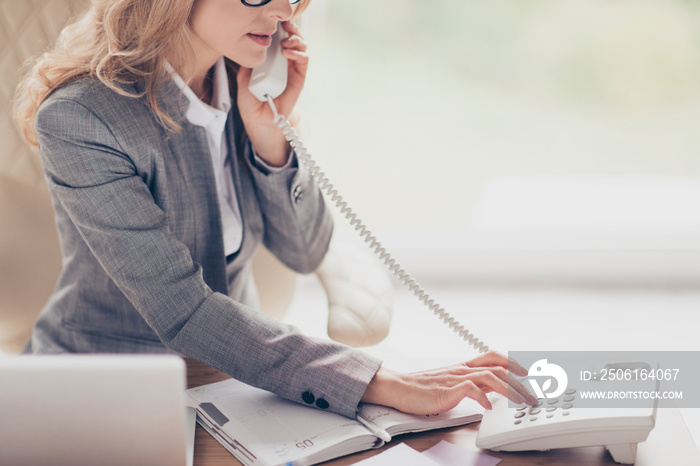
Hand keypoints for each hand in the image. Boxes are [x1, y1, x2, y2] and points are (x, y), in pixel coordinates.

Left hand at [236, 21, 307, 166]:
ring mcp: (292, 70)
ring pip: (301, 47)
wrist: (259, 120)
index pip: (278, 40)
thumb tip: (248, 50)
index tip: (273, 23)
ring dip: (296, 39)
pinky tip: (288, 53)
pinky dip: (298, 53)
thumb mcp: (242, 79)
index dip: (279, 29)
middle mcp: (283, 63)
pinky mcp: (299, 79)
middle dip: (291, 29)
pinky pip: (303, 61)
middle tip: (284, 26)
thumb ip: (246, 64)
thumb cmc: (251, 102)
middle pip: (292, 39)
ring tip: (285, 42)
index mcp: (270, 61)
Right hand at [360, 351, 537, 413]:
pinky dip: (483, 398)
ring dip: (509, 389)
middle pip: (498, 367)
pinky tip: (488, 408)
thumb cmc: (422, 388)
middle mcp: (462, 369)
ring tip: (520, 402)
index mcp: (464, 366)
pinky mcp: (447, 389)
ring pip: (490, 376)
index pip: (493, 357)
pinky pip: (470, 389)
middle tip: (533, 394)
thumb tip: (493, 391)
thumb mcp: (452, 384)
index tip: (529, 372)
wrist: (399, 387)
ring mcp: (455, 377)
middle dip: (520, 380)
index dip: (513, 362)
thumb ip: (472, 385)